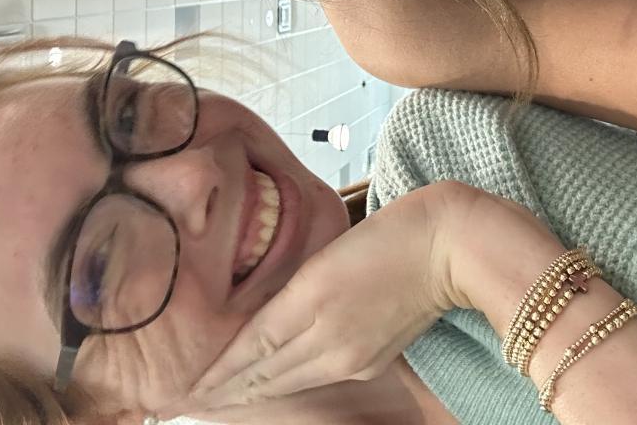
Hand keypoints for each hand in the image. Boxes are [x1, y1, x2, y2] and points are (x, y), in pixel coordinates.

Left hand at [176, 180, 471, 413]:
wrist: (452, 249)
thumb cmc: (391, 235)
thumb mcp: (329, 253)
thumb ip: (293, 289)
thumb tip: (261, 322)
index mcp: (312, 311)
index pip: (250, 354)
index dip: (216, 375)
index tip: (184, 389)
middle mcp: (328, 347)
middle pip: (264, 377)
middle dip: (225, 390)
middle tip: (186, 400)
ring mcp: (352, 359)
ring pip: (288, 380)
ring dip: (252, 390)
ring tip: (218, 396)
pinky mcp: (371, 359)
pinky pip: (315, 376)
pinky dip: (286, 380)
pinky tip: (273, 378)